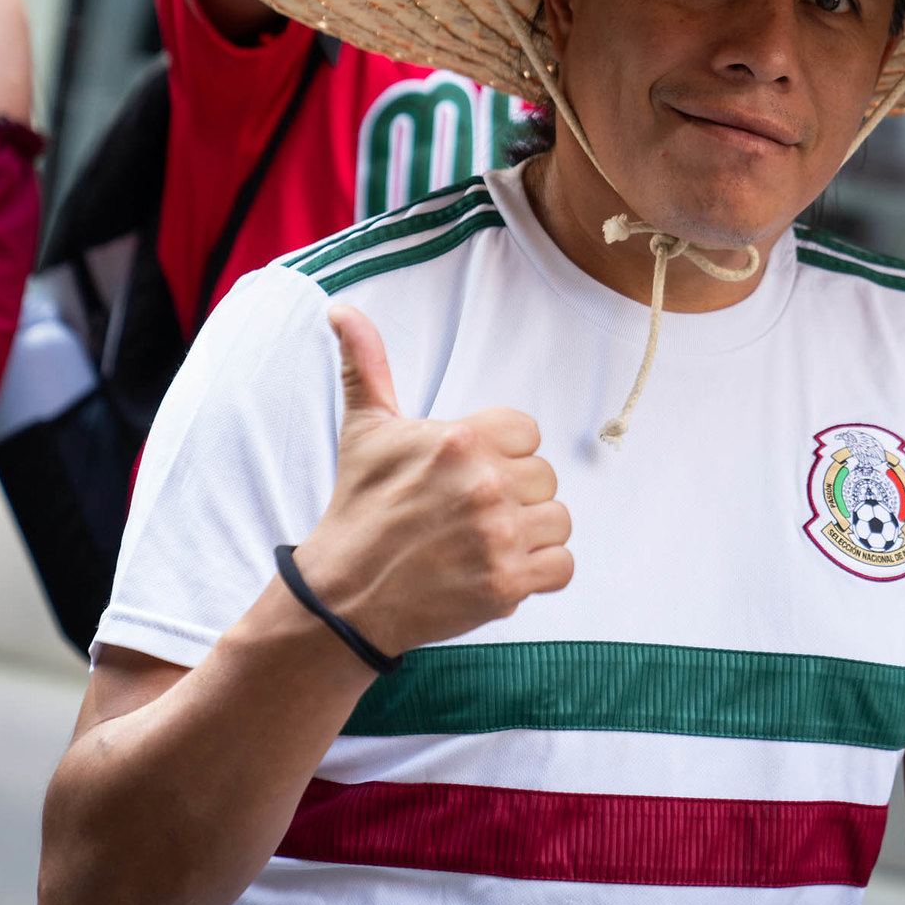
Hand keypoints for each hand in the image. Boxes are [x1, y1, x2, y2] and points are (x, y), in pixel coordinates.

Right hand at [293, 306, 572, 656]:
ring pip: (558, 520)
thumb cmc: (359, 507)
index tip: (467, 474)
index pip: (528, 433)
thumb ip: (367, 363)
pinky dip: (540, 573)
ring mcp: (499, 537)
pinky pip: (562, 567)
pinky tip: (501, 568)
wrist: (344, 596)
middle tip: (468, 514)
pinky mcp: (507, 585)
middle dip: (514, 495)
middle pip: (545, 477)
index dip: (502, 454)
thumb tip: (341, 309)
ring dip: (530, 534)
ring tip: (485, 541)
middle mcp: (486, 484)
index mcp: (462, 438)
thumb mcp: (365, 429)